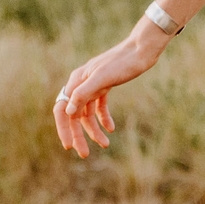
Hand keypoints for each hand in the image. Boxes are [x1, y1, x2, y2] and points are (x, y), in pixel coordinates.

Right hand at [52, 23, 169, 157]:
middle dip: (78, 135)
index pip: (62, 109)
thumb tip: (68, 110)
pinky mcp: (105, 86)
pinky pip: (99, 107)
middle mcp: (81, 84)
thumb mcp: (103, 77)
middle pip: (74, 115)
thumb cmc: (123, 62)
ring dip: (94, 130)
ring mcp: (93, 85)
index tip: (69, 147)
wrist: (142, 49)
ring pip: (87, 113)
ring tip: (105, 144)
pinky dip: (104, 118)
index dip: (63, 129)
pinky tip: (111, 128)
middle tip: (85, 154)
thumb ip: (84, 92)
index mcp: (76, 81)